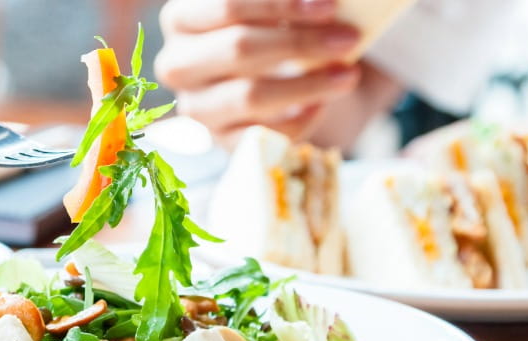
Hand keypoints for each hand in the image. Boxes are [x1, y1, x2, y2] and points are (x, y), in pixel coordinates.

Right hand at [155, 0, 361, 145]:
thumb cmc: (266, 30)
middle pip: (239, 48)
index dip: (280, 4)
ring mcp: (197, 107)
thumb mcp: (270, 12)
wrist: (266, 77)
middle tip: (348, 39)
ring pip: (251, 96)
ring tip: (347, 75)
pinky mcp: (221, 140)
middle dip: (300, 43)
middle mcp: (178, 64)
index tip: (328, 7)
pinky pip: (264, 134)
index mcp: (181, 19)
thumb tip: (323, 3)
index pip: (228, 6)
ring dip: (308, 85)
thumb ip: (286, 5)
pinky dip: (300, 119)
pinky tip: (321, 104)